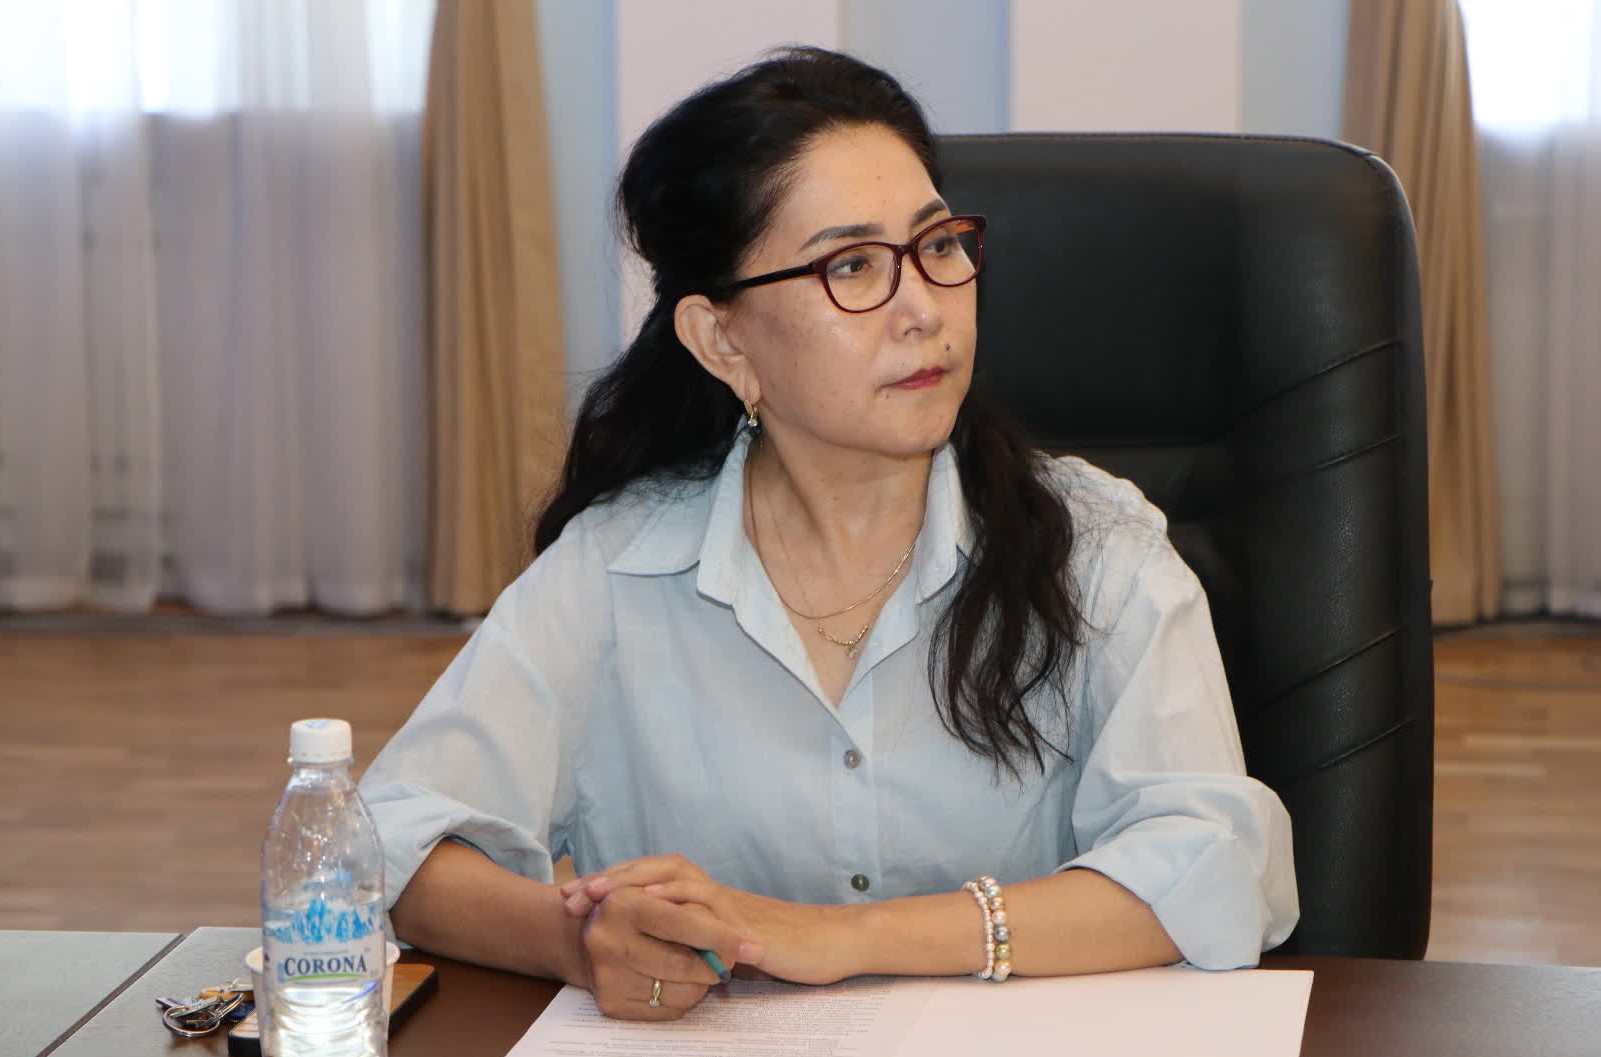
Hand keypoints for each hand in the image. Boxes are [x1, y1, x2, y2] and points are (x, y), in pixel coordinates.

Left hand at [562, 854, 858, 985]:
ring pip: (669, 877)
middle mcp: (709, 892)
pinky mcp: (739, 916)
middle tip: (569, 895)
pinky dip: (672, 893)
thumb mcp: (727, 950)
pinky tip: (646, 896)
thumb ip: (698, 948)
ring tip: (595, 891)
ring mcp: (724, 900)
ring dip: (629, 881)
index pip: (649, 883)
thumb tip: (665, 961)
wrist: (830, 944)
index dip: (612, 887)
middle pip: (649, 872)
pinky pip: (701, 898)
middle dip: (607, 881)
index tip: (574, 899)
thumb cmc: (782, 950)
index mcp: (703, 899)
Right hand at [572, 879, 746, 1020]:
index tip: (749, 946)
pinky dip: (682, 997)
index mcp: (622, 903)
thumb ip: (691, 906)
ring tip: (698, 967)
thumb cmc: (634, 908)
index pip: (679, 923)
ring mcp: (607, 975)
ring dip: (700, 983)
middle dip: (713, 964)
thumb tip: (736, 941)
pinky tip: (677, 981)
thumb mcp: (655, 891)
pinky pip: (665, 1009)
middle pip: (681, 963)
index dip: (718, 936)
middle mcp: (608, 940)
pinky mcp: (611, 1003)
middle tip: (728, 961)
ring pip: (678, 991)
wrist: (586, 934)